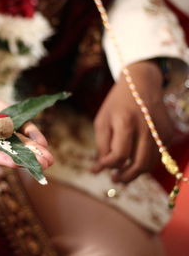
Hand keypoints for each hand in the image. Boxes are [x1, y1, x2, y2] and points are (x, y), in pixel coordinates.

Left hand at [92, 61, 175, 182]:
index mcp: (125, 122)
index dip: (108, 165)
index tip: (99, 166)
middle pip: (139, 164)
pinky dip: (145, 163)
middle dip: (124, 177)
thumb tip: (97, 170)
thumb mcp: (102, 121)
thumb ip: (101, 146)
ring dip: (136, 174)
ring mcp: (160, 131)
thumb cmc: (116, 104)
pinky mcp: (168, 133)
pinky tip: (134, 161)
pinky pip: (158, 156)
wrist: (141, 84)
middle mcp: (146, 128)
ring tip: (122, 174)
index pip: (119, 155)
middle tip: (114, 179)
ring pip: (151, 164)